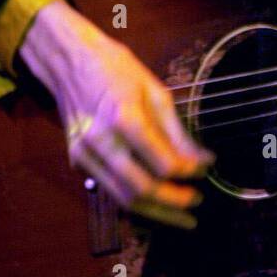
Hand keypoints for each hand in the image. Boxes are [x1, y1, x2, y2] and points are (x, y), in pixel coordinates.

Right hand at [20, 0, 213, 228]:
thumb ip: (177, 132)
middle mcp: (101, 141)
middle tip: (196, 201)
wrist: (70, 61)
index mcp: (124, 118)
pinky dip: (134, 200)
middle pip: (142, 189)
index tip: (206, 168)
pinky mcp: (77, 161)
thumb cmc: (116, 69)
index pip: (162, 163)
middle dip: (173, 202)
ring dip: (155, 212)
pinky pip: (110, 190)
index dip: (188, 172)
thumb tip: (202, 160)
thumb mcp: (156, 91)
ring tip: (181, 215)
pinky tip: (155, 202)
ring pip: (123, 199)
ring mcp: (84, 154)